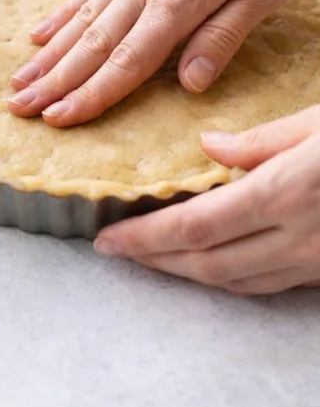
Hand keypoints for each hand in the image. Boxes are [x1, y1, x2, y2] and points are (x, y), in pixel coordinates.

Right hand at [7, 0, 317, 126]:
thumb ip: (223, 35)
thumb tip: (188, 85)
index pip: (127, 62)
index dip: (91, 95)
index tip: (57, 120)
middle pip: (92, 44)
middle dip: (53, 82)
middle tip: (15, 109)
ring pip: (82, 19)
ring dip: (48, 54)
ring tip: (18, 81)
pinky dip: (61, 14)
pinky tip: (40, 33)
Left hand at [94, 107, 319, 293]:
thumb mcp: (316, 123)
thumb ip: (260, 138)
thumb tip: (207, 144)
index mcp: (283, 193)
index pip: (196, 225)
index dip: (146, 237)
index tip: (107, 238)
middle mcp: (296, 238)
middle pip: (209, 262)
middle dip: (155, 260)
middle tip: (114, 250)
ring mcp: (314, 262)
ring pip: (239, 282)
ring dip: (190, 273)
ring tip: (153, 258)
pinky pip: (270, 283)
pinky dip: (232, 277)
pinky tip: (212, 262)